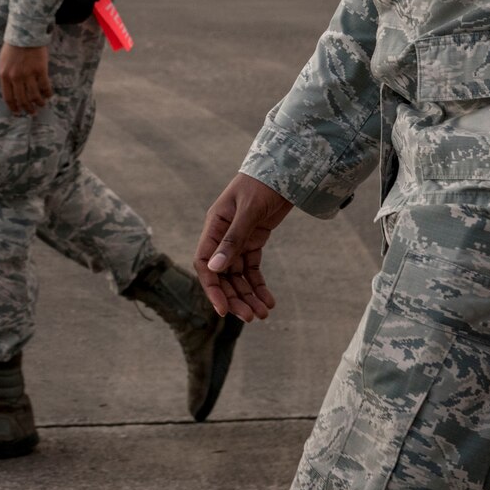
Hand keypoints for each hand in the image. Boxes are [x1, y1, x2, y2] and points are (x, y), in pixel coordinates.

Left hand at [0, 43, 51, 114]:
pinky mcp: (40, 70)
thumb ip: (6, 75)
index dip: (13, 107)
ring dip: (39, 103)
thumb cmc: (13, 46)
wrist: (25, 33)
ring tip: (42, 104)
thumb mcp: (3, 61)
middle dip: (28, 108)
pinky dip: (47, 93)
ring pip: (34, 95)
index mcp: (5, 75)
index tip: (18, 113)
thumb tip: (11, 90)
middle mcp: (16, 77)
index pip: (8, 97)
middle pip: (22, 99)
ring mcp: (28, 74)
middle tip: (32, 112)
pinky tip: (49, 95)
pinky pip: (45, 87)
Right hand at [194, 173, 291, 320]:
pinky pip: (253, 269)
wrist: (283, 171)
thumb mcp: (247, 211)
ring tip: (263, 314)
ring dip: (249, 295)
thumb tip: (215, 268)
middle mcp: (222, 236)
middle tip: (251, 318)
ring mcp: (238, 240)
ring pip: (238, 275)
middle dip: (235, 297)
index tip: (223, 310)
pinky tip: (269, 301)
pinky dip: (259, 286)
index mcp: (214, 227)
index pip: (205, 263)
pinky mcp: (254, 241)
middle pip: (223, 275)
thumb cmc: (261, 184)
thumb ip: (232, 240)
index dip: (212, 288)